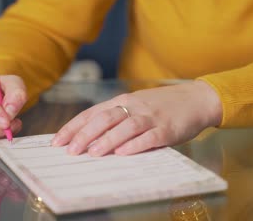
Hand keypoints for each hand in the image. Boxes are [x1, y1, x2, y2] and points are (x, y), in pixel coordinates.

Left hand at [52, 80, 222, 155]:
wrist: (195, 99)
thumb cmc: (161, 106)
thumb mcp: (136, 106)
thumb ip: (116, 119)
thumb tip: (90, 138)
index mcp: (122, 101)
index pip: (91, 113)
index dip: (73, 127)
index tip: (57, 141)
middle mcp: (133, 106)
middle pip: (104, 119)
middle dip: (85, 135)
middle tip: (71, 151)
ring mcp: (150, 117)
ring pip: (124, 127)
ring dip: (107, 140)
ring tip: (92, 153)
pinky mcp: (166, 128)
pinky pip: (148, 136)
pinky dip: (135, 145)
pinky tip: (123, 153)